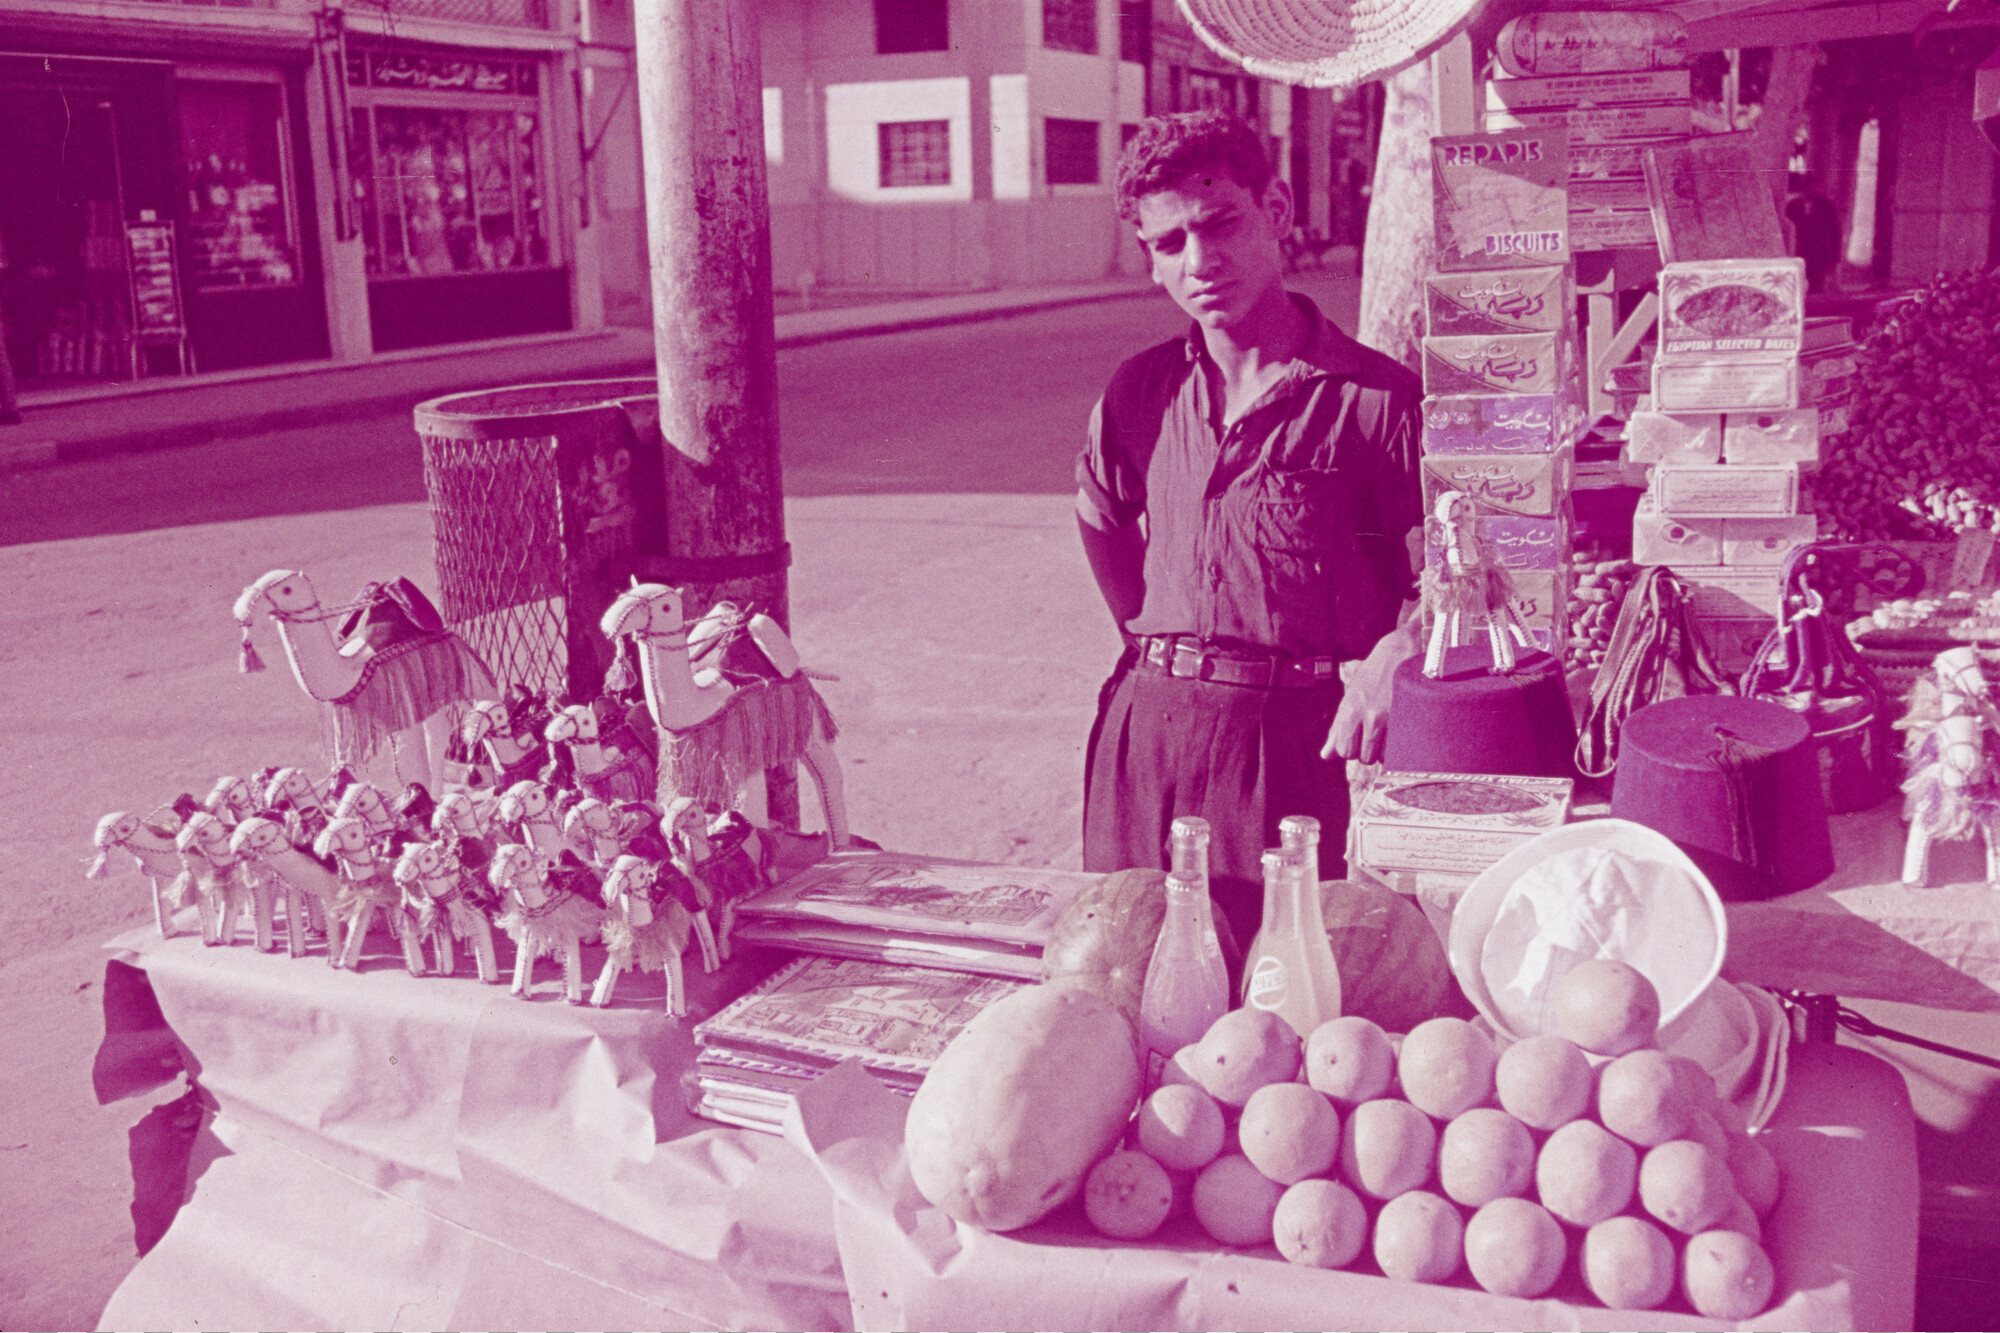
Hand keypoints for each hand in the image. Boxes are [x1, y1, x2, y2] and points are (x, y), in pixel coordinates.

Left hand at [1322, 624, 1420, 762]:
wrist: (1400, 651)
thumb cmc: (1372, 674)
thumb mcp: (1351, 696)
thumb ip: (1338, 727)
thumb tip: (1325, 755)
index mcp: (1350, 709)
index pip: (1343, 750)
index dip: (1351, 750)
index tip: (1358, 739)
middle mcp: (1367, 714)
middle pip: (1362, 757)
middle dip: (1367, 752)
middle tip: (1374, 737)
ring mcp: (1389, 716)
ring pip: (1381, 756)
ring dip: (1384, 751)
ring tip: (1388, 733)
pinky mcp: (1406, 716)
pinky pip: (1399, 748)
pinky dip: (1399, 746)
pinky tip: (1399, 732)